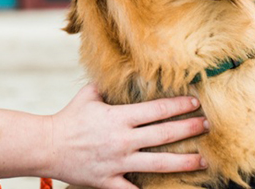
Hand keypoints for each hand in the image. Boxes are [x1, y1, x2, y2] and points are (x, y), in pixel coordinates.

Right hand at [45, 84, 207, 188]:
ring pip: (158, 163)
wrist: (46, 147)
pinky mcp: (108, 181)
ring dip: (183, 162)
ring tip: (202, 161)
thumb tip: (123, 75)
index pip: (158, 110)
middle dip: (189, 130)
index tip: (196, 104)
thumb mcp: (89, 96)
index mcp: (119, 117)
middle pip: (164, 135)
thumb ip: (109, 88)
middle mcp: (122, 140)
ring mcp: (117, 162)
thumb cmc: (69, 119)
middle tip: (208, 126)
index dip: (180, 106)